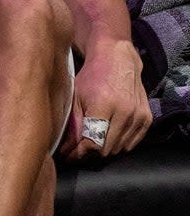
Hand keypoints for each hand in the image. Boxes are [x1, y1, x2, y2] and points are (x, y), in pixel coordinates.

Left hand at [59, 38, 150, 160]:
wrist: (117, 60)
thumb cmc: (92, 76)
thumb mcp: (76, 96)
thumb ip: (74, 123)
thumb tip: (67, 148)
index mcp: (104, 105)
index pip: (93, 142)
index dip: (78, 152)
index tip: (68, 155)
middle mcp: (125, 112)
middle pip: (107, 149)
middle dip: (89, 153)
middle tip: (77, 149)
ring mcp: (138, 116)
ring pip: (120, 148)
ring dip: (104, 149)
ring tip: (90, 142)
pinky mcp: (147, 118)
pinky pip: (132, 143)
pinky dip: (119, 144)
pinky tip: (107, 137)